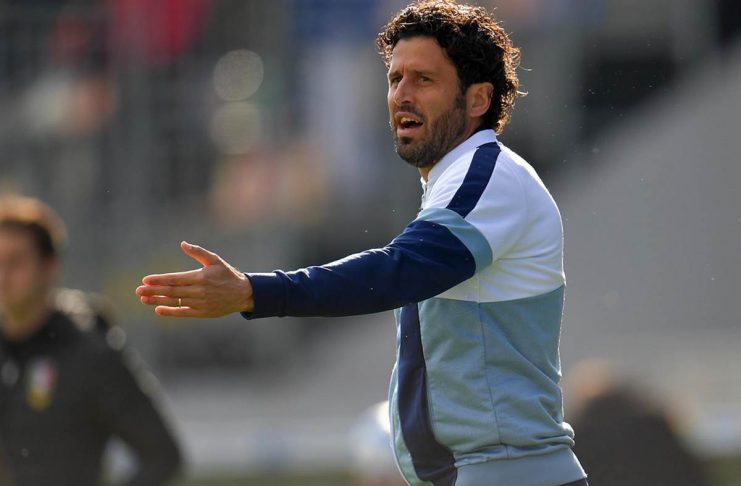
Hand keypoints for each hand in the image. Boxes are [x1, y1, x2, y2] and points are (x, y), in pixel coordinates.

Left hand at [136, 241, 254, 317]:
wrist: (242, 294)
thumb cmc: (227, 274)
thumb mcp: (215, 260)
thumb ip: (198, 252)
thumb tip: (183, 244)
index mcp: (201, 277)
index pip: (175, 279)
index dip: (160, 279)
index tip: (146, 280)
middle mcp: (199, 291)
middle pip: (172, 291)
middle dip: (153, 291)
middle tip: (138, 291)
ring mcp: (200, 303)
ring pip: (175, 302)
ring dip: (158, 301)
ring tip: (144, 299)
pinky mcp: (202, 313)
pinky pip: (183, 313)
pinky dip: (171, 312)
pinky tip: (158, 310)